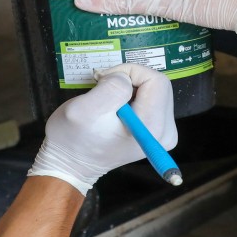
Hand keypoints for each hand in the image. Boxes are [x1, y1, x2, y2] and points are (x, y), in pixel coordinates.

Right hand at [28, 63, 177, 194]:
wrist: (72, 163)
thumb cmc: (74, 139)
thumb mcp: (85, 109)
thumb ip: (111, 88)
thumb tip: (125, 78)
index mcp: (151, 126)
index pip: (155, 80)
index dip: (128, 73)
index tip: (105, 82)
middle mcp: (164, 132)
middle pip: (157, 85)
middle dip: (129, 80)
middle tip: (104, 91)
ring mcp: (163, 133)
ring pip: (154, 90)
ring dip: (129, 89)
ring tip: (108, 102)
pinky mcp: (157, 132)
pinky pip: (151, 100)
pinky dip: (132, 97)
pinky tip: (116, 108)